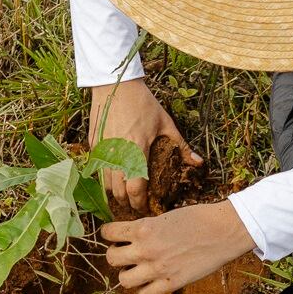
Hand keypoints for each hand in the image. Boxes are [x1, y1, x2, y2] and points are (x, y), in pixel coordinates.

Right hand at [88, 79, 200, 212]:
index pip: (135, 190)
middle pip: (118, 193)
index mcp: (137, 152)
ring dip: (115, 194)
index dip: (140, 204)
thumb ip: (181, 146)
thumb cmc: (142, 102)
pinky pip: (97, 171)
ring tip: (125, 198)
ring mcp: (102, 151)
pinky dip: (105, 179)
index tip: (146, 209)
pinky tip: (114, 181)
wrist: (114, 84)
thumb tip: (199, 163)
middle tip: (137, 207)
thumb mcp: (165, 122)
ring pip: (105, 185)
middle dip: (128, 203)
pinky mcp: (93, 146)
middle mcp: (117, 156)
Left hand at [100, 200, 255, 293]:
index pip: (108, 233)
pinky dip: (145, 289)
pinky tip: (152, 281)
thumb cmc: (198, 218)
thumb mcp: (166, 216)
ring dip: (128, 274)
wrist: (223, 231)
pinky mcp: (171, 283)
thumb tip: (132, 237)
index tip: (116, 235)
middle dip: (115, 255)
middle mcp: (145, 249)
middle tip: (126, 253)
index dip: (110, 233)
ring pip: (123, 280)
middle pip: (110, 258)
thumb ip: (147, 228)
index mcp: (143, 227)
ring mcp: (157, 269)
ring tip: (137, 269)